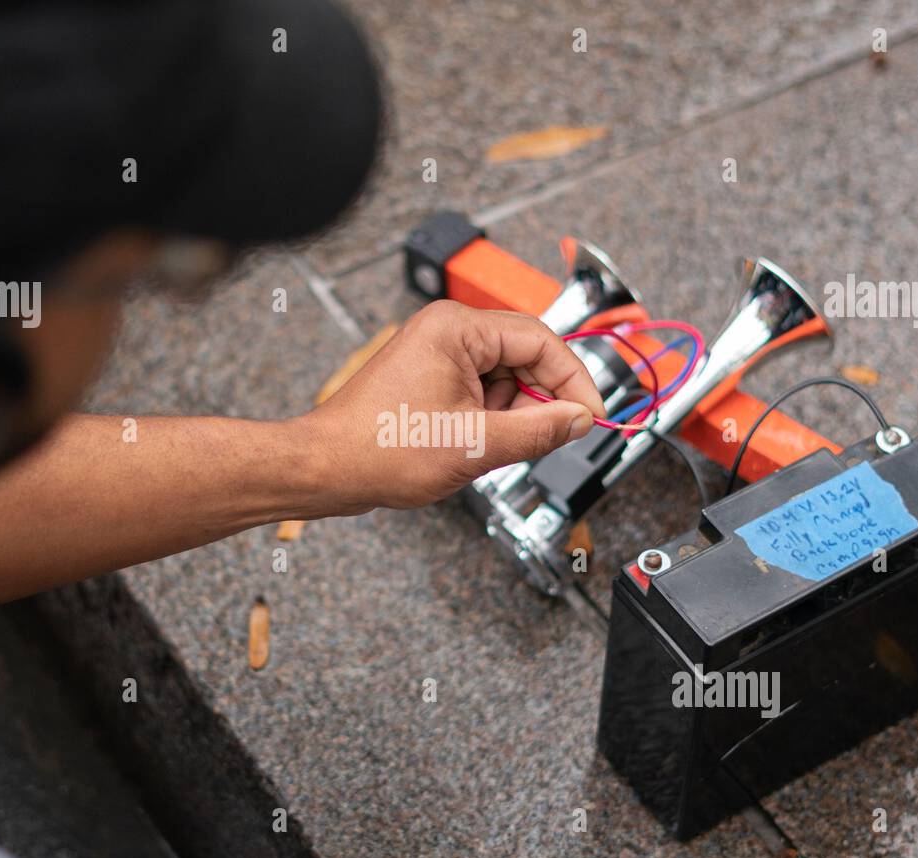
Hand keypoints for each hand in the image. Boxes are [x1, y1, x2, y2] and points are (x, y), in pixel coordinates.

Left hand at [303, 299, 605, 510]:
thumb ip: (538, 430)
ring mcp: (436, 354)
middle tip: (544, 439)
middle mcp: (446, 332)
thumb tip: (579, 420)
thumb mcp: (474, 445)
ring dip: (510, 415)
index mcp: (456, 329)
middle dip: (537, 401)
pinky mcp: (429, 378)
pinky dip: (488, 420)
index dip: (573, 380)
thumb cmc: (379, 450)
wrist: (326, 469)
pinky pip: (479, 392)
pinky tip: (471, 445)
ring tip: (484, 447)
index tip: (591, 415)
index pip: (540, 340)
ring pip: (503, 379)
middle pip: (523, 358)